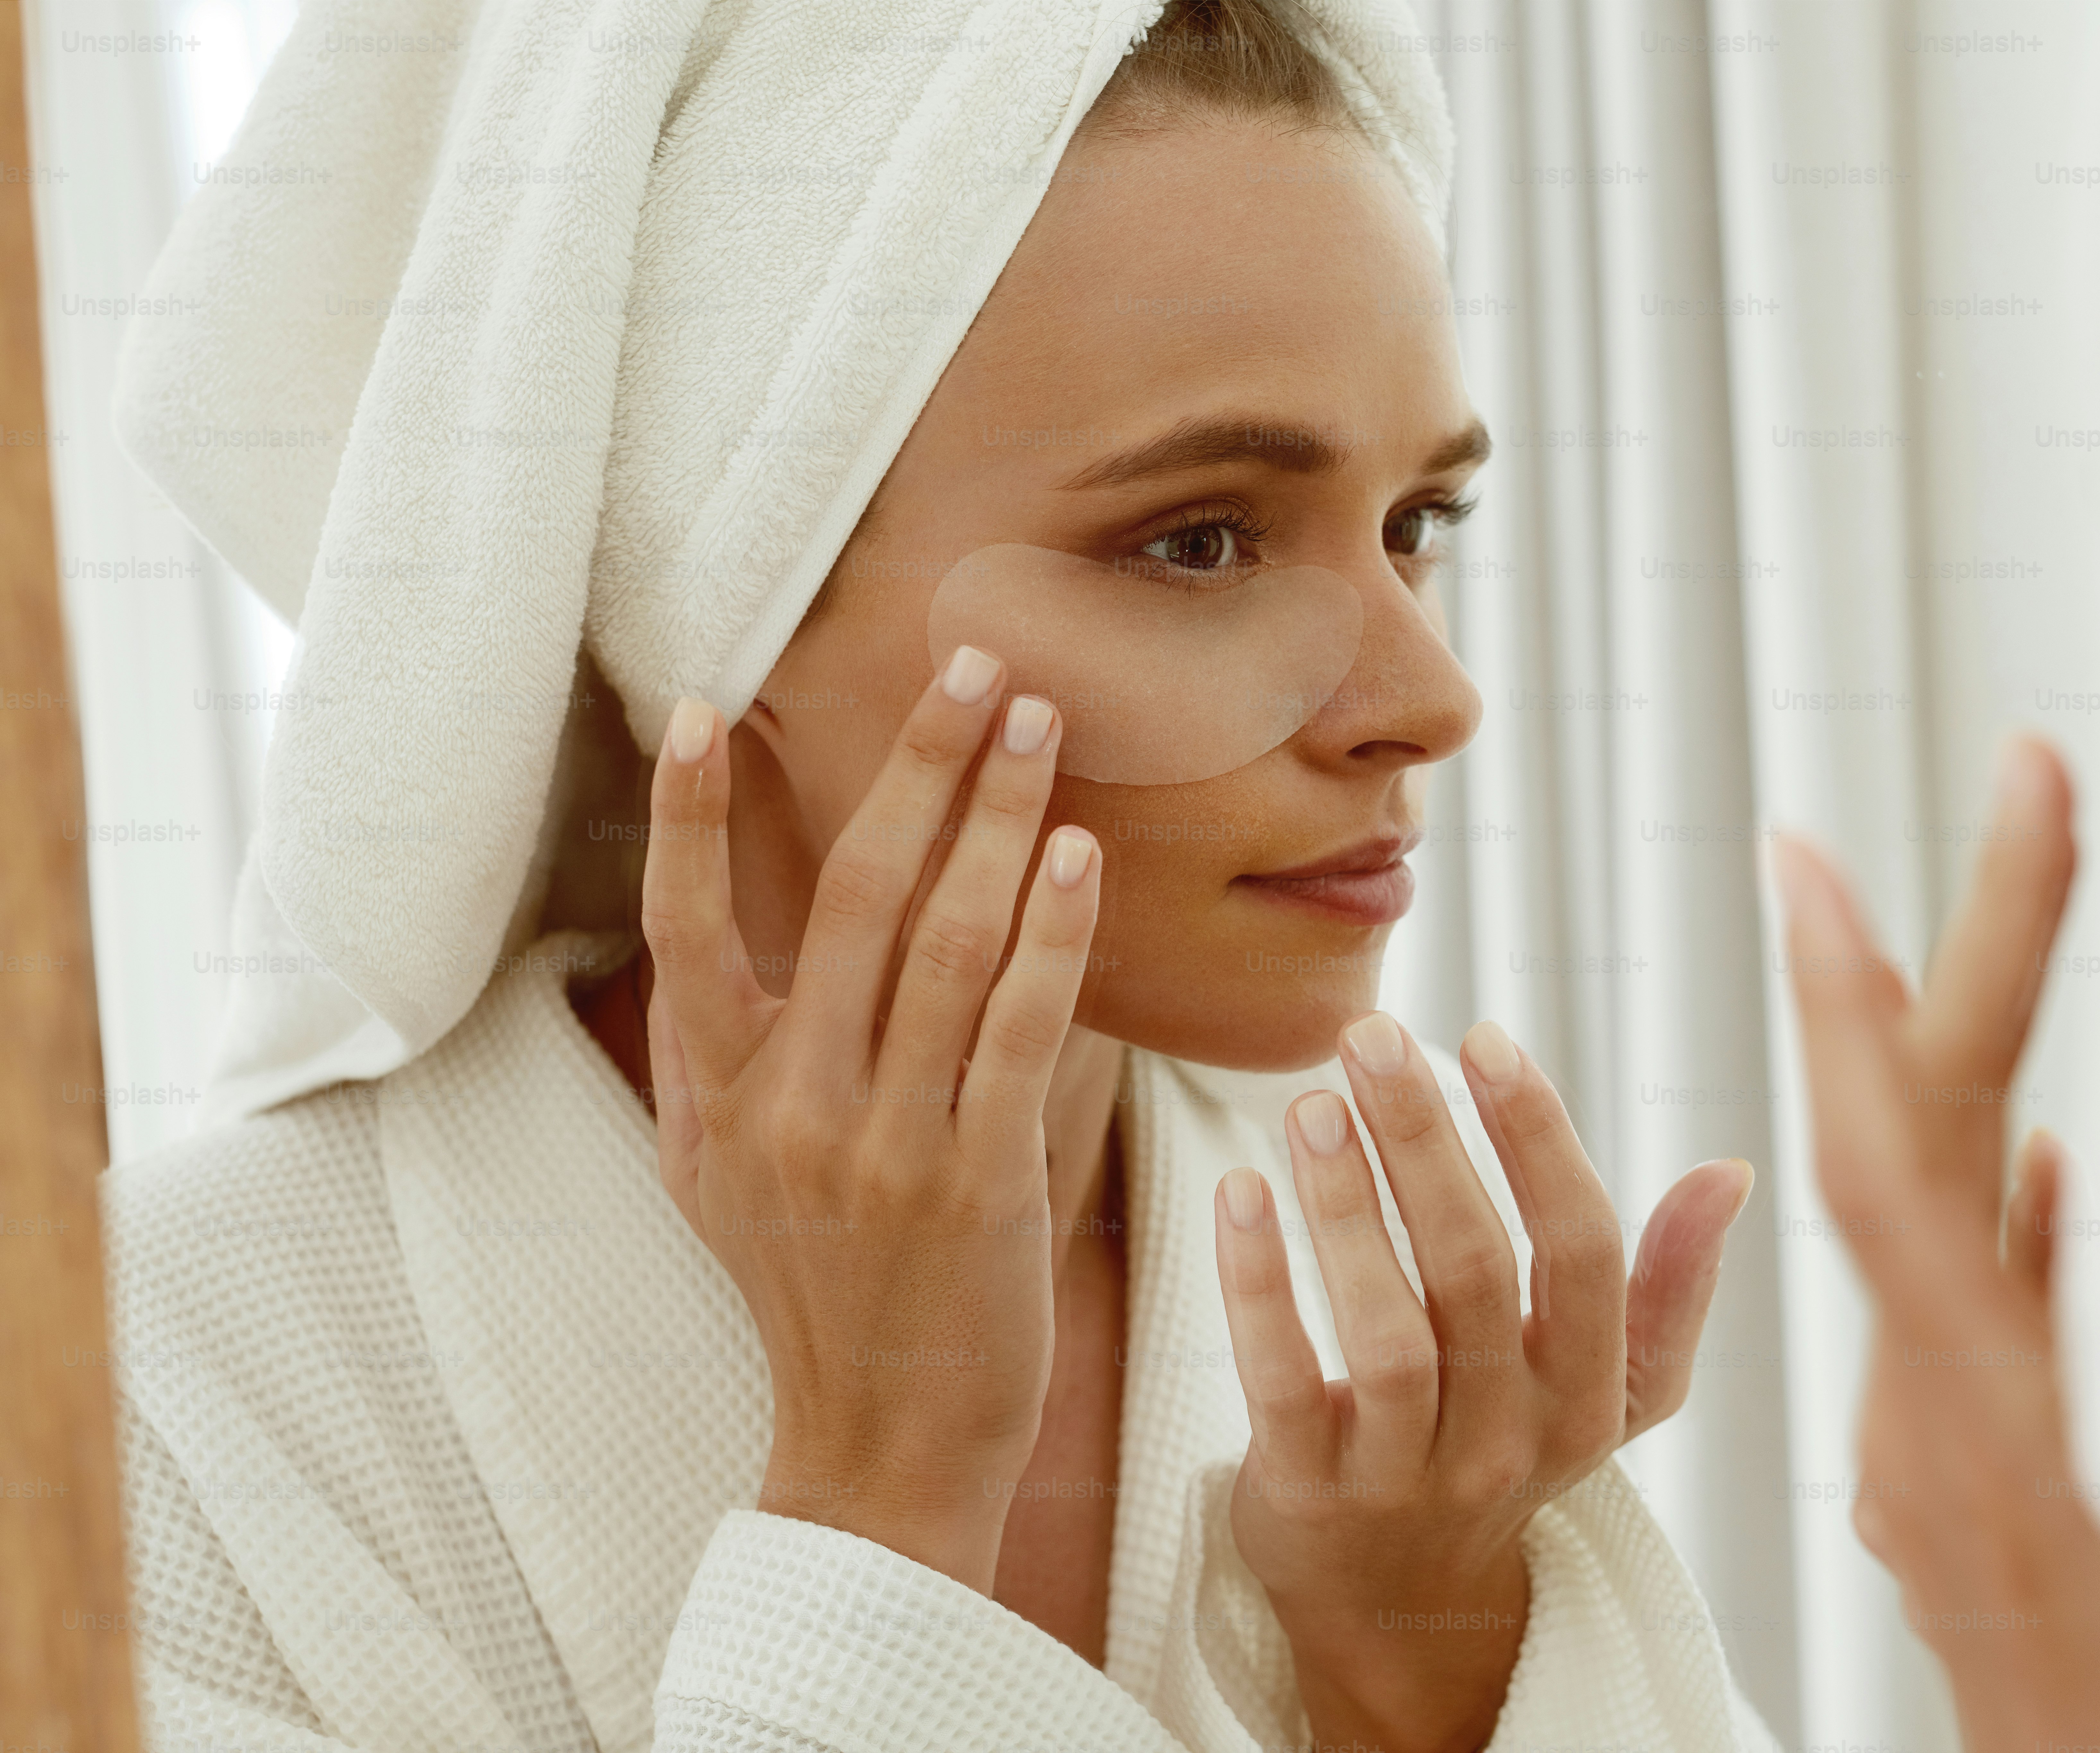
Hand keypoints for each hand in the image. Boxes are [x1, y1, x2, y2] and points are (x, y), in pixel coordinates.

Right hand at [640, 647, 1101, 1592]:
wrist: (877, 1452)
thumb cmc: (810, 1297)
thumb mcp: (718, 1181)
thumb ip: (715, 1061)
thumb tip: (711, 935)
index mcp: (721, 1098)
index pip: (685, 928)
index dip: (688, 817)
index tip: (704, 707)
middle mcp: (790, 1108)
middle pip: (849, 898)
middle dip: (917, 769)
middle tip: (976, 665)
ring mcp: (883, 1145)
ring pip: (943, 944)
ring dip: (997, 823)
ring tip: (1041, 728)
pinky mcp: (979, 1182)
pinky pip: (1018, 1030)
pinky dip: (1052, 937)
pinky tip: (1080, 859)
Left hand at [1211, 1009, 1753, 1752]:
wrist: (1403, 1611)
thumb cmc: (1505, 1454)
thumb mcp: (1608, 1392)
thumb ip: (1670, 1287)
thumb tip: (1731, 1174)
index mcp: (1586, 1396)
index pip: (1580, 1250)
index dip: (1536, 1139)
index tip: (1485, 1037)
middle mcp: (1509, 1438)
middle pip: (1473, 1270)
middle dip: (1424, 1140)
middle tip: (1372, 1036)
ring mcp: (1407, 1474)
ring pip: (1388, 1332)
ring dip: (1346, 1207)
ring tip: (1307, 1103)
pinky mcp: (1309, 1494)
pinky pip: (1284, 1382)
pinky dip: (1257, 1285)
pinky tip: (1239, 1193)